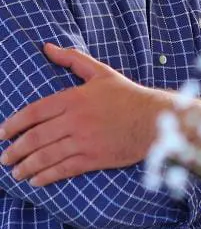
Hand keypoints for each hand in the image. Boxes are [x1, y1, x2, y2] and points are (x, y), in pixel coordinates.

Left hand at [0, 44, 172, 185]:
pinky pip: (64, 169)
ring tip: (15, 172)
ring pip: (46, 156)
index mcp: (74, 99)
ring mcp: (85, 141)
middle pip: (35, 138)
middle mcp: (76, 120)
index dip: (13, 124)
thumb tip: (47, 48)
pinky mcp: (95, 158)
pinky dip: (46, 176)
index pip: (33, 112)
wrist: (156, 120)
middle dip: (15, 150)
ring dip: (26, 166)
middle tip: (4, 158)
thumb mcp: (101, 73)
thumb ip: (72, 59)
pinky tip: (36, 181)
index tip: (1, 134)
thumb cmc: (129, 96)